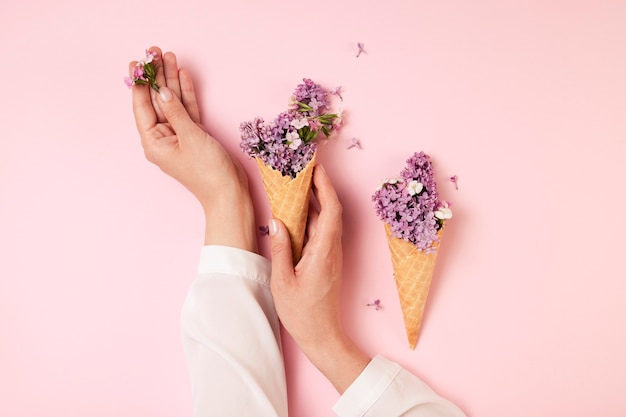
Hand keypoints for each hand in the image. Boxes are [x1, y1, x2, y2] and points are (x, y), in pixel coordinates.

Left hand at [129, 47, 256, 250]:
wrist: (229, 192)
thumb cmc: (208, 172)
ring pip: (173, 103)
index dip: (140, 83)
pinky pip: (187, 111)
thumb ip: (176, 112)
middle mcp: (163, 138)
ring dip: (172, 81)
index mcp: (154, 143)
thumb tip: (161, 91)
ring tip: (170, 57)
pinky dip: (186, 94)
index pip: (143, 107)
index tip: (138, 63)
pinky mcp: (194, 136)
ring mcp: (179, 136)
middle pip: (157, 101)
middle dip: (157, 76)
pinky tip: (183, 76)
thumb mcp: (190, 138)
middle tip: (155, 52)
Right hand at [269, 165, 369, 392]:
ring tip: (299, 186)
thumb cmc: (302, 313)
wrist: (322, 335)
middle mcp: (332, 250)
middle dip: (321, 187)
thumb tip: (277, 221)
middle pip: (331, 210)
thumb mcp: (283, 282)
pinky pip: (322, 232)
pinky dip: (313, 218)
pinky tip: (298, 214)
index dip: (325, 186)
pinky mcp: (328, 261)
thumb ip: (280, 249)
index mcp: (323, 252)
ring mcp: (332, 255)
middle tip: (305, 170)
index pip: (330, 210)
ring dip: (316, 202)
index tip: (316, 168)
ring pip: (327, 221)